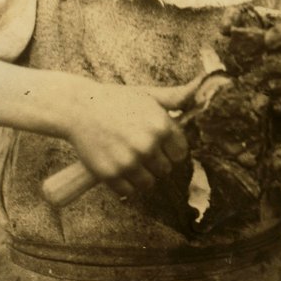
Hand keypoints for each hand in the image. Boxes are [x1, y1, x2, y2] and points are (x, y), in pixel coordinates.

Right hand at [65, 80, 191, 197]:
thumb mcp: (148, 95)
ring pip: (149, 183)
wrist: (79, 108)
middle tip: (140, 149)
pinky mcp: (110, 175)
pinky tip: (119, 167)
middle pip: (166, 169)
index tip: (159, 143)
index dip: (170, 149)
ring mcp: (128, 162)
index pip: (180, 153)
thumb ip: (176, 98)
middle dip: (156, 161)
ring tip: (130, 159)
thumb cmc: (117, 101)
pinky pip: (129, 192)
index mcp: (161, 125)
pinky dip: (125, 184)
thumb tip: (201, 89)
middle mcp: (147, 145)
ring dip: (142, 175)